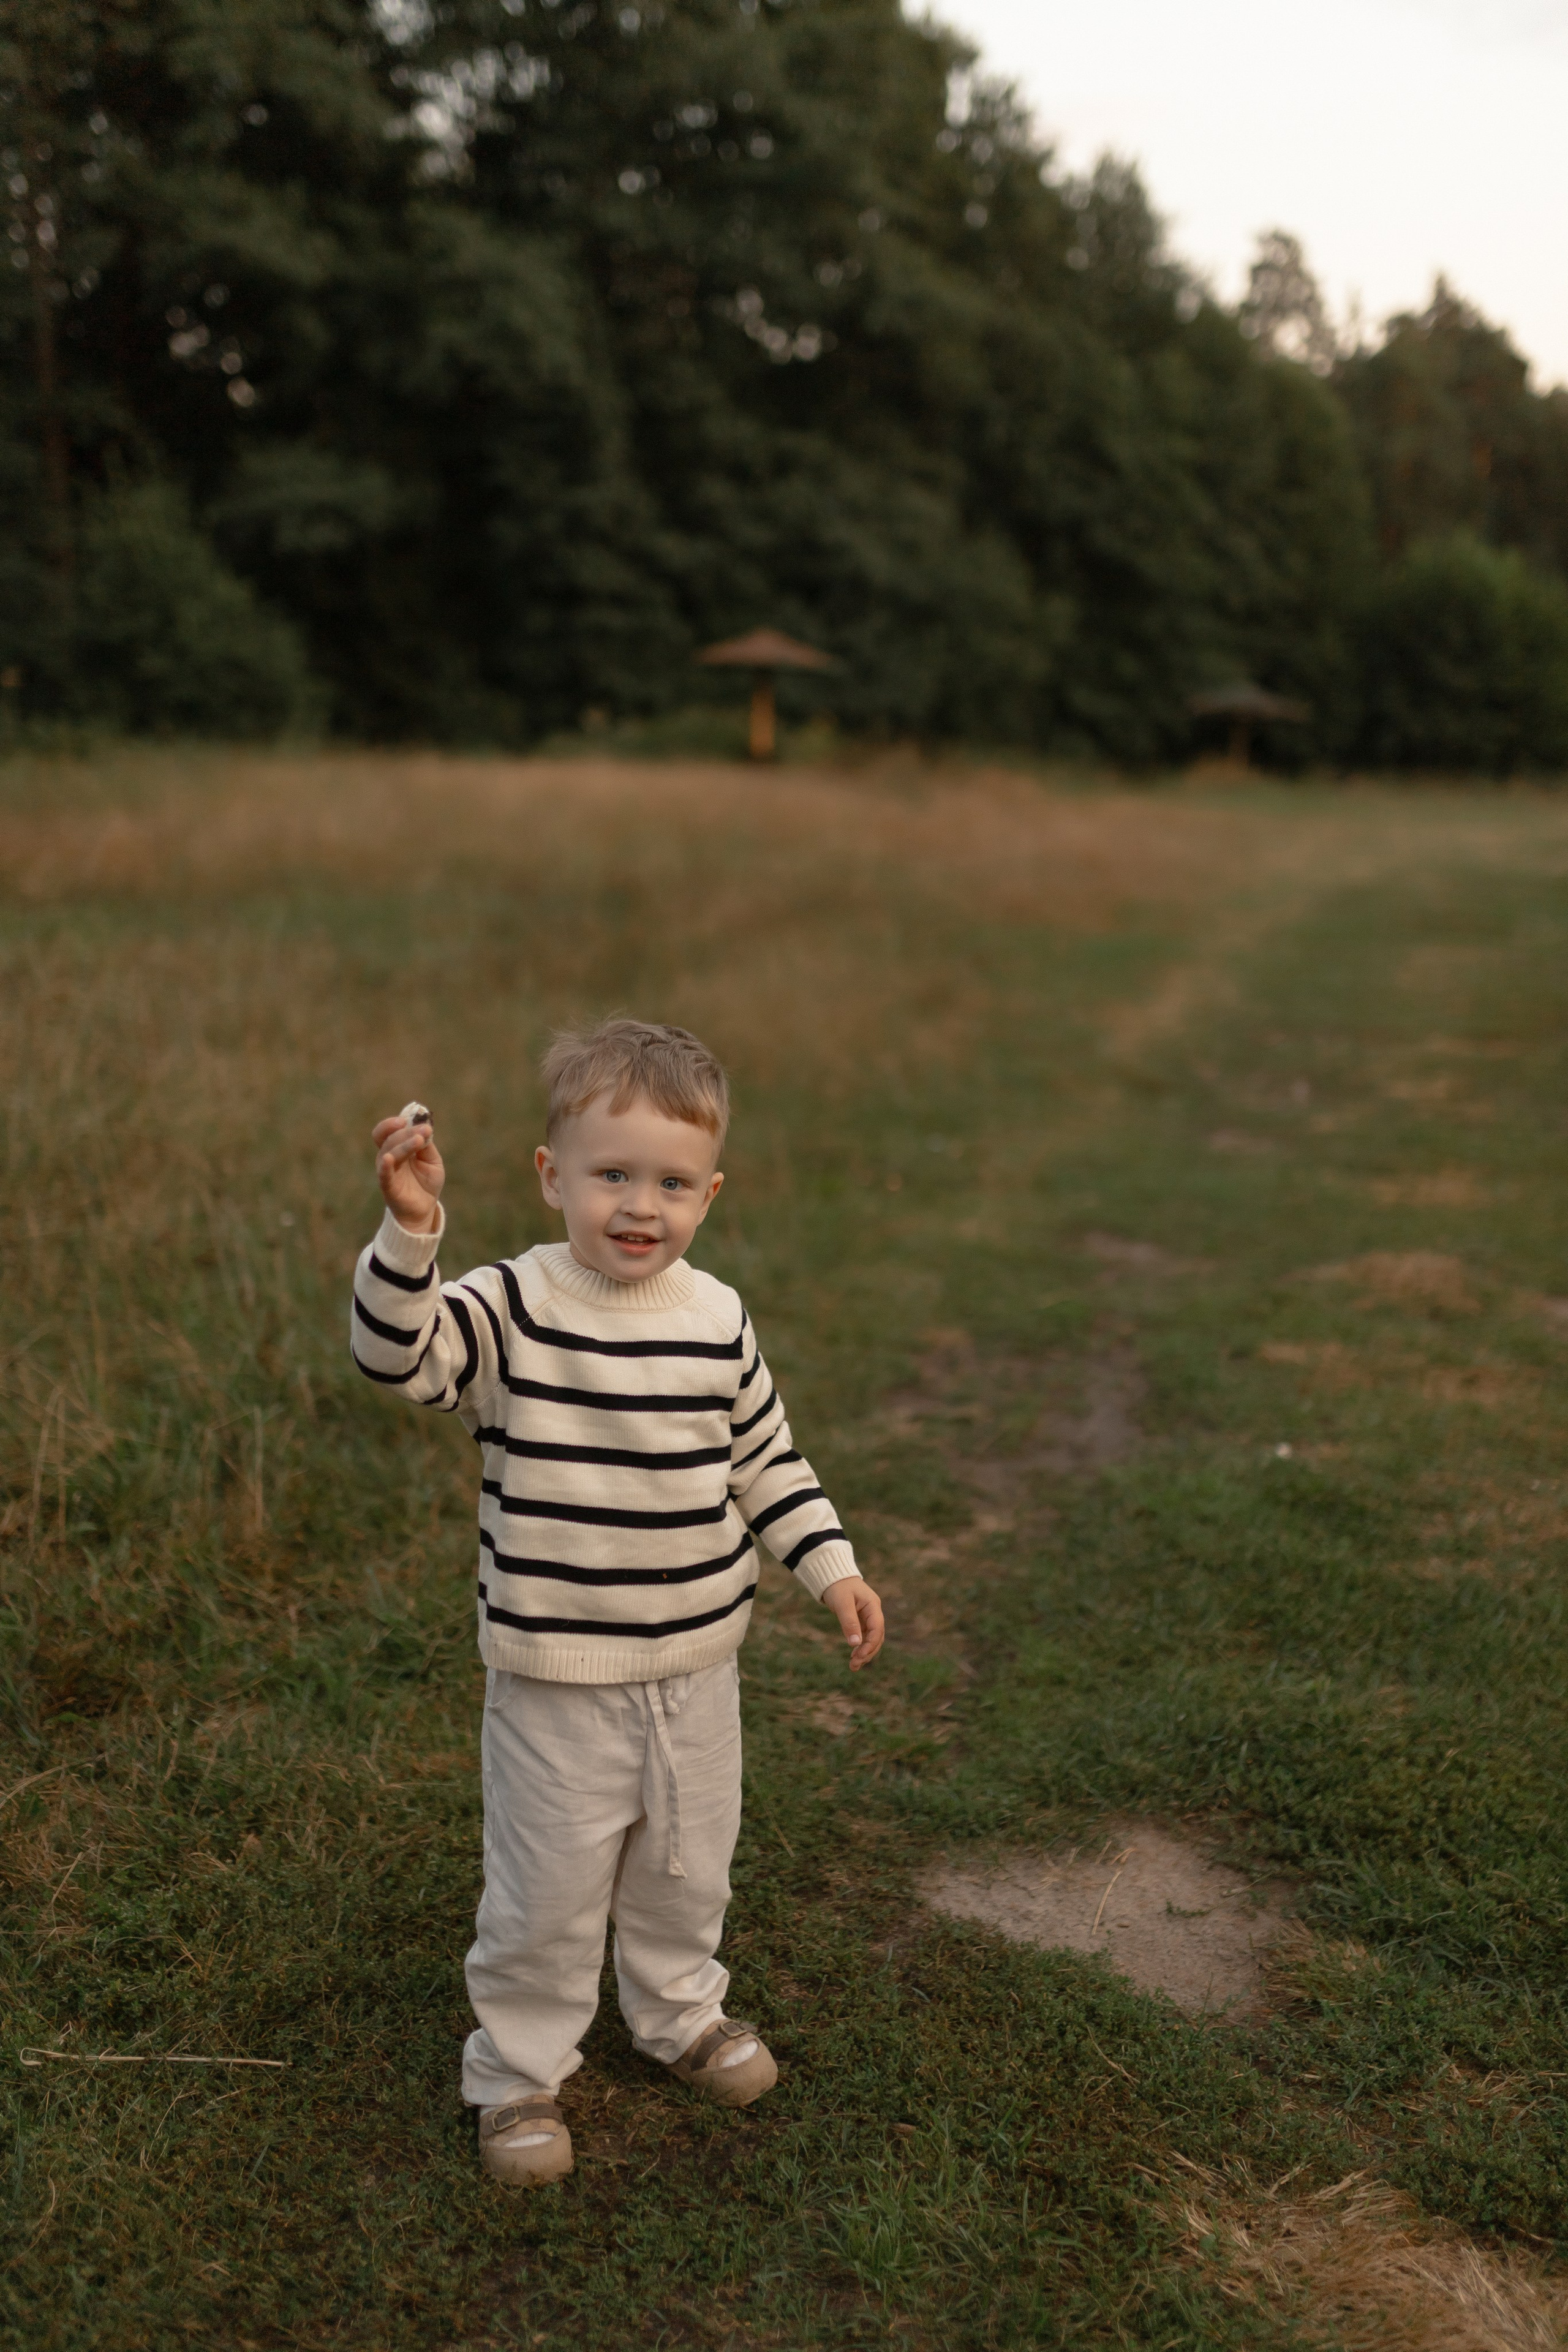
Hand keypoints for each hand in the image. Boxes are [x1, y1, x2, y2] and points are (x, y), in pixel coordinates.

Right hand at [373, 1109, 444, 1233]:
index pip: (389, 1130)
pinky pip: (384, 1175)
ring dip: (404, 1144)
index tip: (409, 1118)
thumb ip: (427, 1145)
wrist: (425, 1207)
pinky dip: (385, 1166)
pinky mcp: (389, 1187)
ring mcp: (387, 1171)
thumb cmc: (426, 1182)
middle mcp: (388, 1157)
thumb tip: (425, 1126)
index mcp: (397, 1148)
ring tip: (419, 1140)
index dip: (395, 1122)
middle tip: (423, 1130)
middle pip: (389, 1138)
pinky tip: (389, 1158)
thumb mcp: (432, 1160)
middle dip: (406, 1132)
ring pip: (389, 1152)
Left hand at [823, 1576, 884, 1669]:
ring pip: (872, 1639)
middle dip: (867, 1652)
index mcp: (873, 1605)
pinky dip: (860, 1647)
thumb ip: (849, 1622)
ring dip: (865, 1652)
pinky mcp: (861, 1620)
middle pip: (877, 1637)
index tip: (858, 1656)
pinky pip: (864, 1636)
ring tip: (854, 1666)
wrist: (832, 1575)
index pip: (877, 1629)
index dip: (870, 1645)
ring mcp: (868, 1616)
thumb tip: (855, 1644)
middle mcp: (873, 1612)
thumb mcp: (842, 1603)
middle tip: (854, 1665)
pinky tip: (854, 1656)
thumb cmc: (837, 1586)